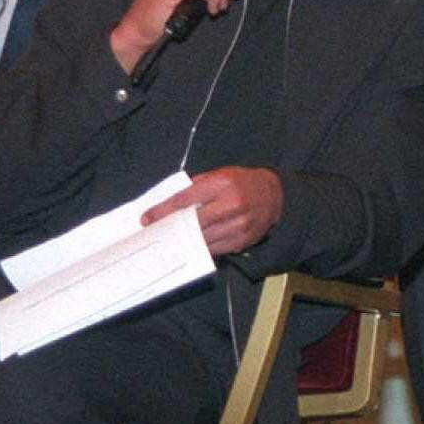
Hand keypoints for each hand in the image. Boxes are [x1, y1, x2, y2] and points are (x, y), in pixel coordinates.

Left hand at [140, 167, 282, 255]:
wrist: (275, 196)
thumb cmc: (241, 182)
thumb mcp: (219, 174)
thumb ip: (197, 187)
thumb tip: (172, 203)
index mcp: (221, 184)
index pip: (185, 199)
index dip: (163, 210)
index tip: (147, 218)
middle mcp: (231, 205)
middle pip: (193, 221)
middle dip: (171, 227)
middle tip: (155, 232)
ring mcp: (238, 225)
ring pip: (203, 238)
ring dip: (184, 240)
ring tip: (169, 240)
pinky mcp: (243, 240)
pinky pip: (216, 248)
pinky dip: (202, 247)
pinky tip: (190, 245)